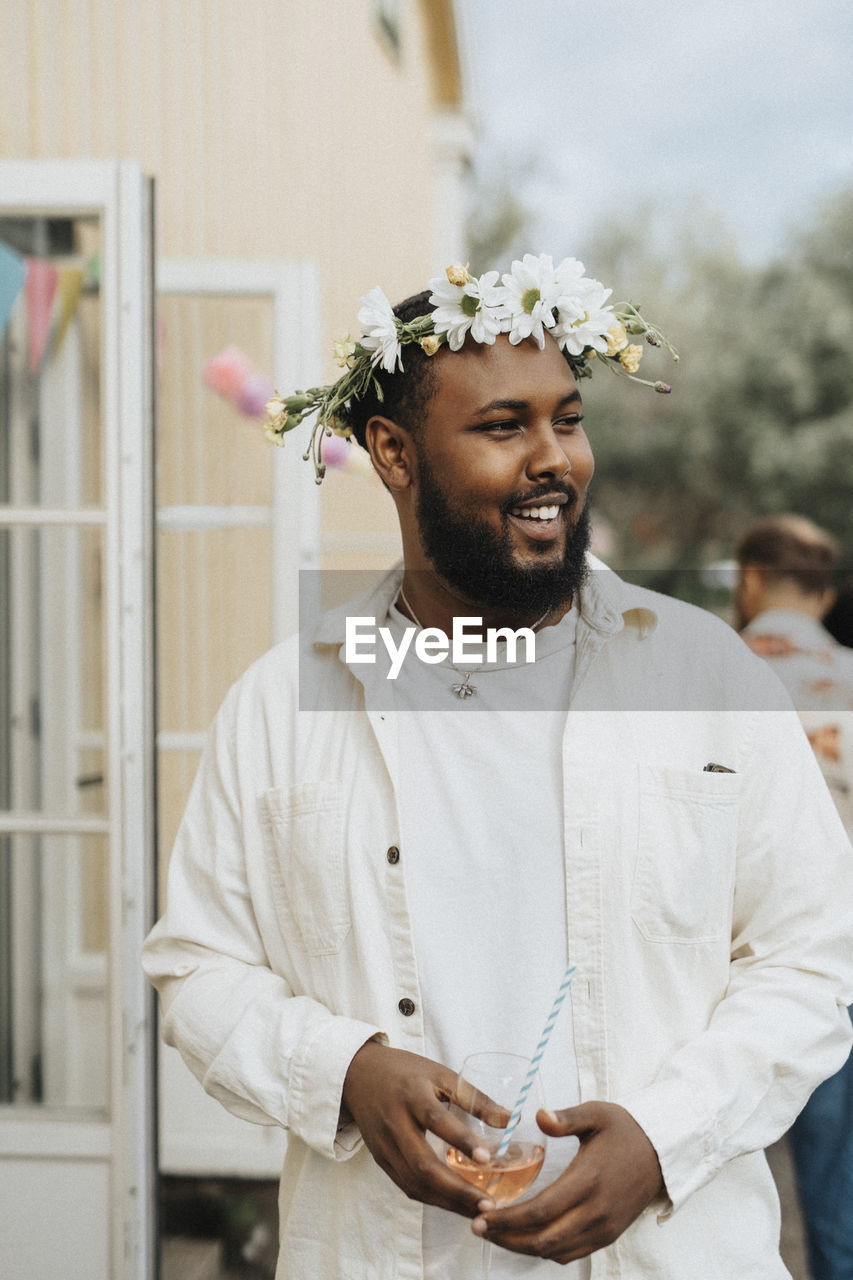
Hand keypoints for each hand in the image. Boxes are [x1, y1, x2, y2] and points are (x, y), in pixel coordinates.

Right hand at [342, 1041, 496, 1216]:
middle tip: (488, 1204)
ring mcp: (384, 1145)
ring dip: (447, 1202)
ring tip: (477, 1211)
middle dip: (457, 1190)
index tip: (488, 1158)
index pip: (436, 1120)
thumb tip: (512, 1118)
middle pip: (422, 1164)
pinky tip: (454, 1204)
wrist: (359, 1075)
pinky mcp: (381, 1160)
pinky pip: (407, 1186)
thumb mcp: (440, 1074)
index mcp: (411, 1095)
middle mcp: (394, 1123)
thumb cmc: (406, 1072)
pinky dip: (432, 1199)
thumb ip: (474, 1097)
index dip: (461, 1140)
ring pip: (414, 1183)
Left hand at [472, 1101, 663, 1264]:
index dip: (508, 1219)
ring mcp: (603, 1228)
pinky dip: (545, 1250)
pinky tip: (527, 1235)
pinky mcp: (608, 1236)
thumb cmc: (625, 1130)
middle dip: (506, 1238)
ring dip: (522, 1247)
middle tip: (478, 1227)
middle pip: (542, 1240)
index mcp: (588, 1181)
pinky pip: (571, 1254)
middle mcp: (595, 1212)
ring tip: (496, 1232)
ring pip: (554, 1252)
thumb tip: (539, 1115)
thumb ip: (567, 1117)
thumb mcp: (597, 1113)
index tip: (482, 1215)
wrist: (661, 1153)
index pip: (541, 1211)